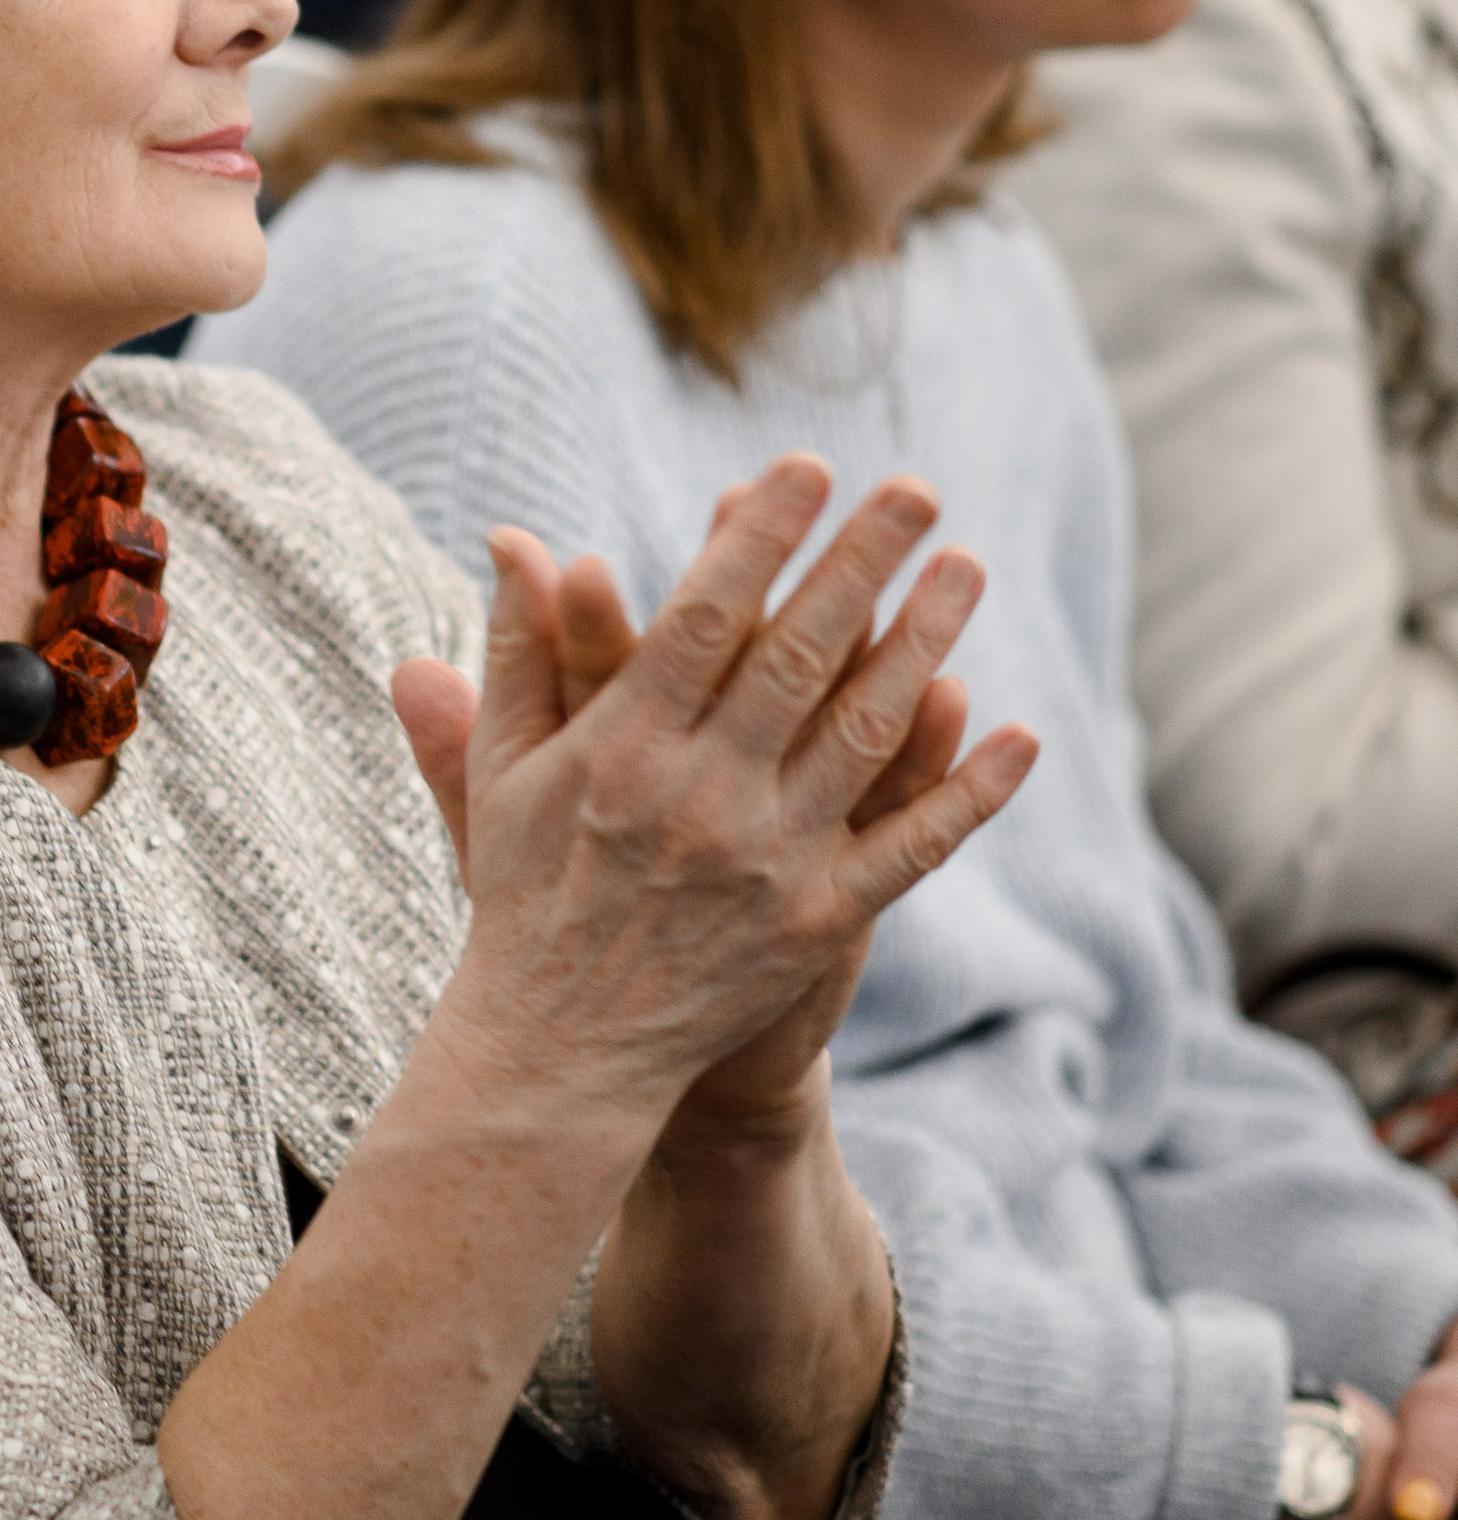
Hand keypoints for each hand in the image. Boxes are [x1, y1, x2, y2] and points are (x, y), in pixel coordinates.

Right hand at [393, 456, 1035, 1138]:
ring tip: (965, 567)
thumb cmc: (526, 890)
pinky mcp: (816, 923)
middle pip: (799, 656)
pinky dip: (968, 791)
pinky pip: (909, 847)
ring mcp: (766, 861)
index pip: (704, 617)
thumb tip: (515, 540)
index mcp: (620, 747)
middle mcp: (699, 796)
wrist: (562, 1052)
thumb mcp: (501, 769)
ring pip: (864, 733)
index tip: (806, 467)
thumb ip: (516, 653)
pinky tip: (1018, 731)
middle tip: (917, 488)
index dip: (759, 538)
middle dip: (861, 562)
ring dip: (924, 643)